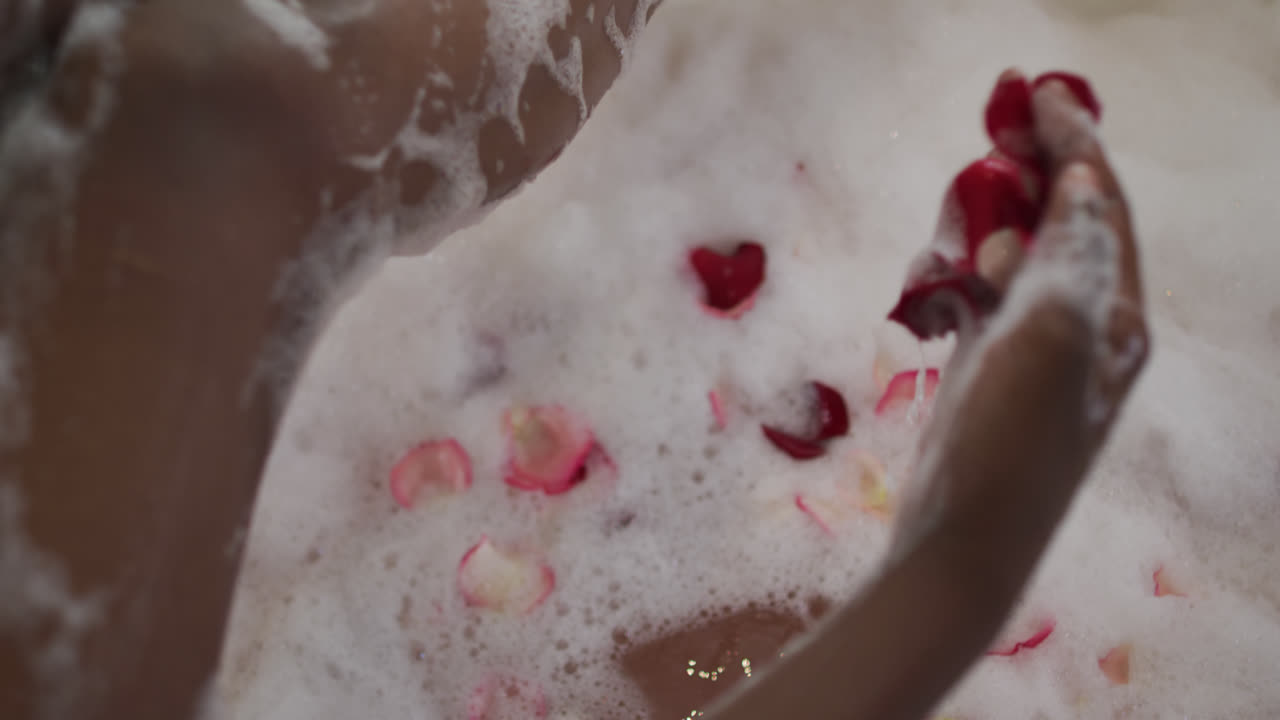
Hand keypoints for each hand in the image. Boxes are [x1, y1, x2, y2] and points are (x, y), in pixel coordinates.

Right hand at [708, 69, 1148, 719]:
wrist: (962, 542)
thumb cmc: (1012, 447)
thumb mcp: (1053, 342)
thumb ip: (1073, 258)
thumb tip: (1083, 186)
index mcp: (1117, 317)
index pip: (1102, 206)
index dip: (1074, 143)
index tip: (1034, 93)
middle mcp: (1082, 324)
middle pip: (1053, 221)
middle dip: (1019, 177)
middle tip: (985, 136)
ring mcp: (1029, 345)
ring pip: (1005, 254)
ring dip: (971, 234)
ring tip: (939, 255)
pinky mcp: (983, 362)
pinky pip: (970, 293)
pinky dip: (946, 279)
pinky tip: (922, 292)